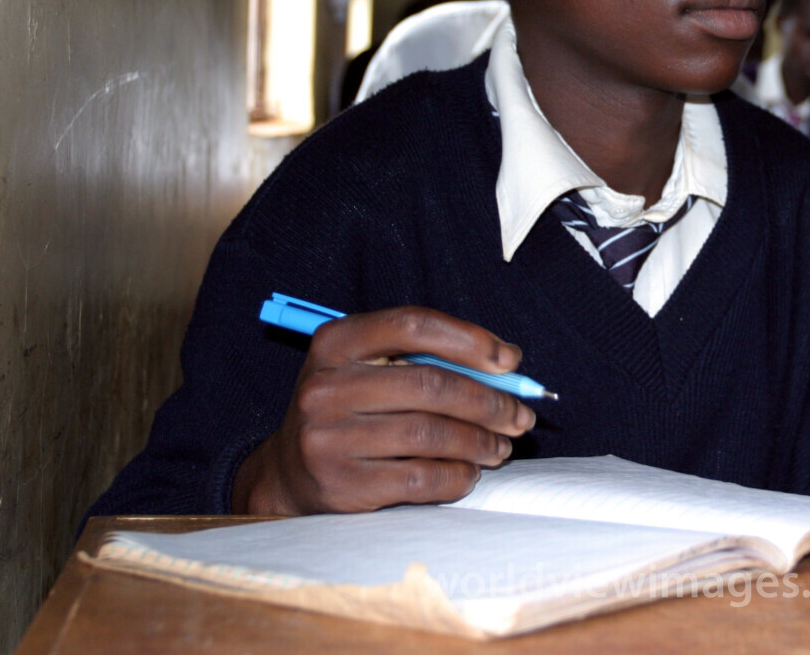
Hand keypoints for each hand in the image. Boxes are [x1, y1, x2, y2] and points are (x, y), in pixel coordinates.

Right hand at [232, 306, 536, 515]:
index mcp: (335, 342)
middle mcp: (326, 387)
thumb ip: (426, 360)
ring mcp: (328, 438)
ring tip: (502, 446)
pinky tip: (470, 472)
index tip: (510, 360)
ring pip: (431, 434)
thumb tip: (508, 365)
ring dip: (480, 441)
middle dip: (489, 401)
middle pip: (430, 384)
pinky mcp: (341, 486)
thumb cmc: (349, 411)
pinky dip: (458, 475)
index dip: (470, 339)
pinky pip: (421, 478)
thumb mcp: (369, 369)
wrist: (289, 473)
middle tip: (520, 416)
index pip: (413, 324)